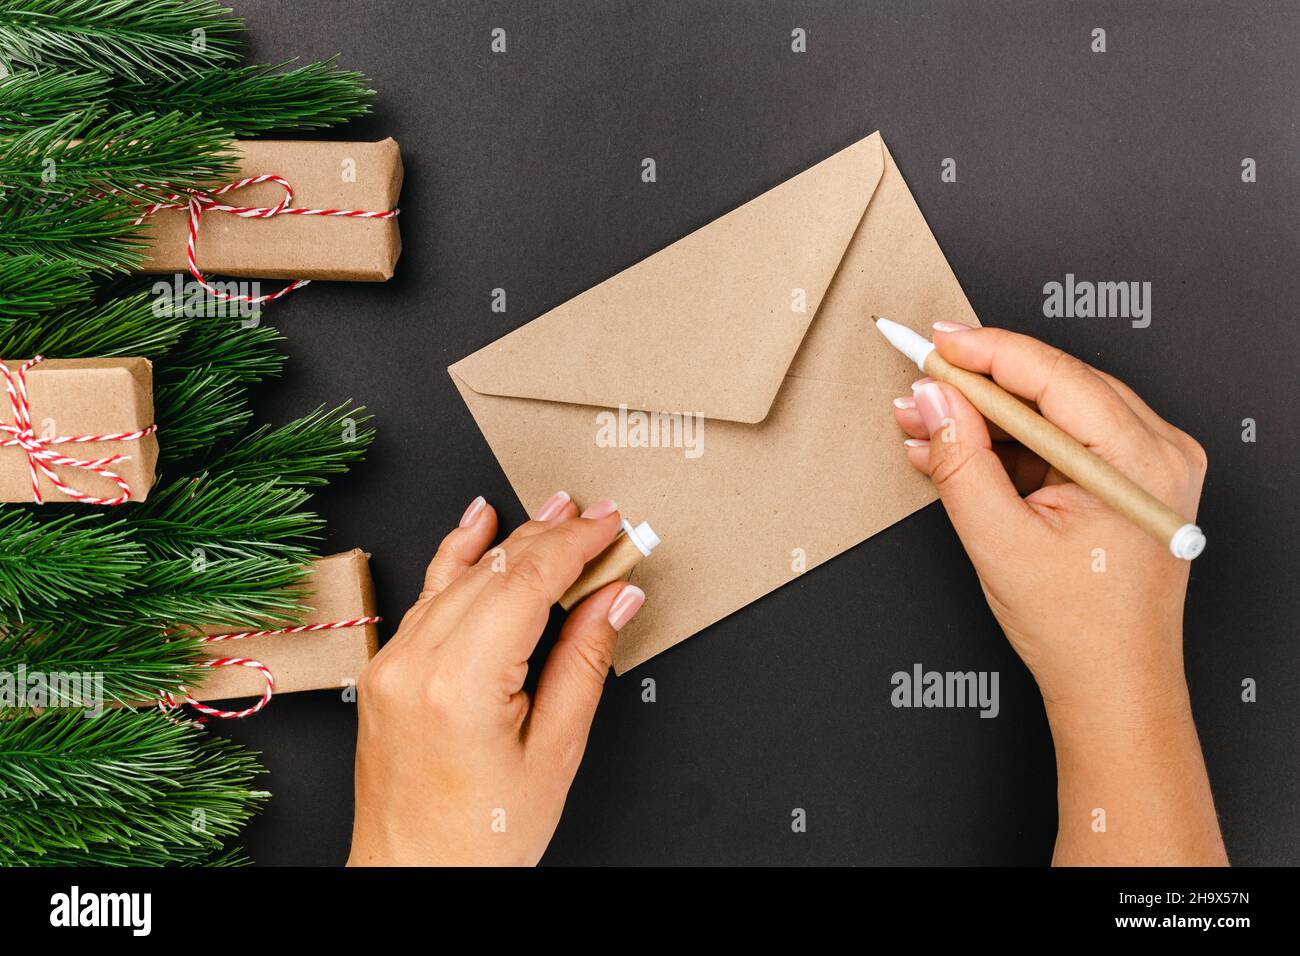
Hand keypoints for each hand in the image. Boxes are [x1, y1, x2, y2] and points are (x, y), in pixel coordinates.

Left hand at [347, 493, 644, 865]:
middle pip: (494, 571)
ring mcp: (393, 663)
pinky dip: (457, 557)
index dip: (574, 545)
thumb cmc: (482, 835)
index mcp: (461, 684)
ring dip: (510, 539)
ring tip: (553, 509)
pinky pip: (426, 595)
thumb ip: (586, 660)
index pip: (526, 582)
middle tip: (595, 516)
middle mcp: (416, 663)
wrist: (415, 877)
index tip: (609, 525)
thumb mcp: (556, 749)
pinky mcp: (386, 668)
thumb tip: (615, 596)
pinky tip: (477, 524)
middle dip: (551, 535)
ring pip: (458, 575)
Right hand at [892, 323, 1225, 864]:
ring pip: (1052, 412)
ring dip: (987, 419)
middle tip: (918, 388)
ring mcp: (1148, 464)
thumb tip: (933, 398)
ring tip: (925, 426)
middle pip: (1054, 387)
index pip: (1054, 376)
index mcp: (1139, 461)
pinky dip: (1009, 446)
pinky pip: (1061, 441)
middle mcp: (1158, 452)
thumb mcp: (998, 539)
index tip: (935, 341)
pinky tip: (958, 452)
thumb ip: (960, 459)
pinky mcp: (1127, 478)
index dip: (986, 352)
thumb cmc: (1077, 629)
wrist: (1112, 684)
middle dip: (976, 389)